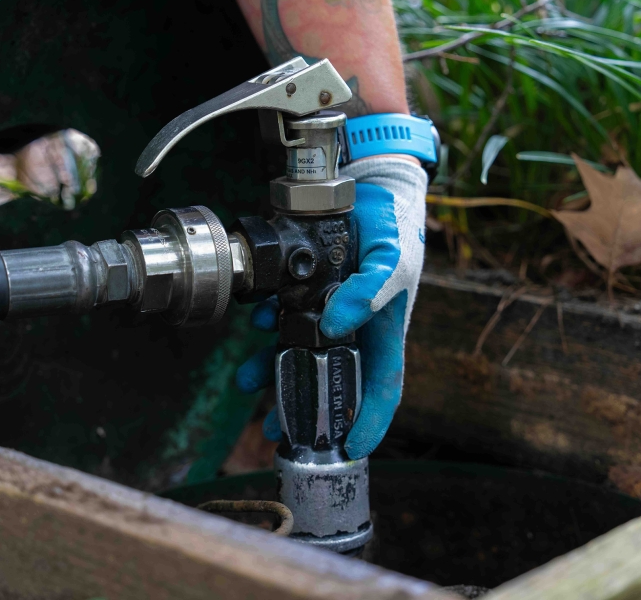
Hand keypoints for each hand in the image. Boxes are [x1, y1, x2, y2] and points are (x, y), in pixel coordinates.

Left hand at [235, 157, 427, 458]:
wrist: (370, 192)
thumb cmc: (394, 231)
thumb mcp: (392, 259)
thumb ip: (370, 291)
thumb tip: (332, 326)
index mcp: (383, 332)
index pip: (381, 388)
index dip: (370, 421)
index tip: (350, 449)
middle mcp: (354, 329)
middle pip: (329, 380)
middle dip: (303, 407)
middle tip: (277, 431)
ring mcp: (327, 312)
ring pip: (298, 352)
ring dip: (272, 370)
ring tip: (246, 382)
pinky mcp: (305, 292)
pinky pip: (282, 317)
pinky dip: (268, 326)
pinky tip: (257, 324)